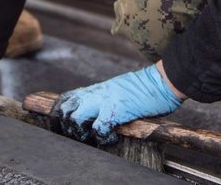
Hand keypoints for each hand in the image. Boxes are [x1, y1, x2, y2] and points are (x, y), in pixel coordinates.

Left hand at [49, 64, 182, 144]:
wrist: (161, 81)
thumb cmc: (143, 88)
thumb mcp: (117, 89)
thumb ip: (104, 98)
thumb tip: (97, 113)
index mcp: (95, 89)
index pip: (66, 98)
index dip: (59, 114)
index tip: (62, 126)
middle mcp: (95, 94)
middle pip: (65, 109)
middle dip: (65, 126)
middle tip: (76, 137)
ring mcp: (104, 101)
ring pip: (76, 118)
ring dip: (80, 133)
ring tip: (91, 138)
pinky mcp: (116, 110)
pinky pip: (99, 129)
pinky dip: (102, 139)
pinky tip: (111, 139)